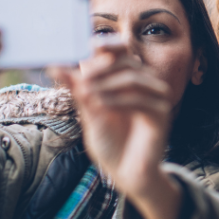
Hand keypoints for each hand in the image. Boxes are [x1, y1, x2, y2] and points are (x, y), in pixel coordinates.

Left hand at [51, 44, 181, 218]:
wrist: (126, 173)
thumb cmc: (109, 143)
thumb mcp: (88, 112)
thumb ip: (78, 89)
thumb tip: (56, 65)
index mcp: (126, 78)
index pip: (119, 50)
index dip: (104, 45)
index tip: (83, 49)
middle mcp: (144, 83)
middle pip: (126, 59)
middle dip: (101, 67)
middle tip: (81, 78)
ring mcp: (155, 97)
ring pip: (133, 76)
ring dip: (107, 83)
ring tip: (86, 95)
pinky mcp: (161, 113)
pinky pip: (141, 98)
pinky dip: (118, 100)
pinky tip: (100, 105)